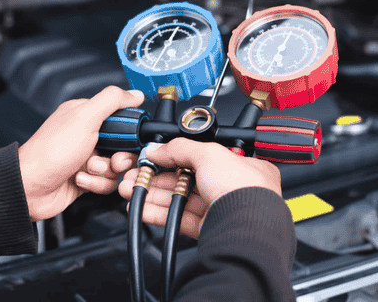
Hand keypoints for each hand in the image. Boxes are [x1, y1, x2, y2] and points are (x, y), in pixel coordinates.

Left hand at [18, 86, 144, 220]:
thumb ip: (112, 101)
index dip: (129, 131)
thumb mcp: (85, 118)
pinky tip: (80, 179)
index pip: (122, 118)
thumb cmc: (50, 152)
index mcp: (86, 115)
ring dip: (105, 171)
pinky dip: (96, 183)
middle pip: (124, 146)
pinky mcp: (87, 178)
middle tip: (111, 159)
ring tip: (88, 169)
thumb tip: (134, 93)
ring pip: (117, 167)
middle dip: (120, 156)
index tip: (127, 139)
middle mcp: (88, 135)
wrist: (29, 188)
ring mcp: (87, 158)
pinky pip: (107, 182)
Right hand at [115, 138, 281, 238]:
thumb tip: (158, 148)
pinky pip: (180, 220)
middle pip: (188, 179)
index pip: (203, 157)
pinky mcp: (209, 230)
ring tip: (131, 190)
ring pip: (182, 200)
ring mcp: (221, 210)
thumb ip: (180, 148)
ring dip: (154, 194)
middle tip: (137, 175)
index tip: (155, 157)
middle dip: (158, 177)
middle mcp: (234, 188)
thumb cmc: (243, 189)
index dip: (176, 156)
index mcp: (242, 166)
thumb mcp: (209, 154)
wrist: (246, 228)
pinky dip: (159, 214)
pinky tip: (143, 208)